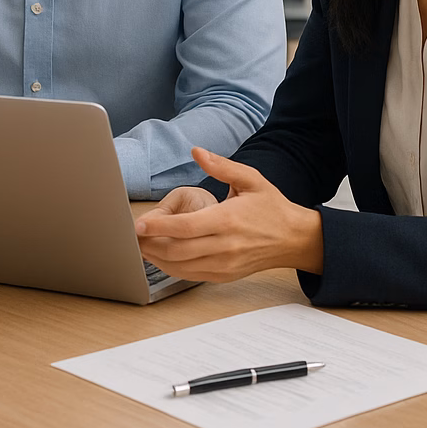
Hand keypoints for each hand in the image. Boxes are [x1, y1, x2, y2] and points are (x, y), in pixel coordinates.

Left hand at [133, 147, 323, 281]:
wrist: (295, 239)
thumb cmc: (271, 208)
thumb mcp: (251, 179)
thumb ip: (222, 166)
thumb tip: (196, 151)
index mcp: (228, 220)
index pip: (186, 228)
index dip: (159, 227)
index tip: (139, 224)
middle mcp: (225, 245)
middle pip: (178, 250)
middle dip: (150, 244)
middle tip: (131, 236)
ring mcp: (224, 264)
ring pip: (181, 266)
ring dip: (156, 258)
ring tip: (140, 245)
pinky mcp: (224, 275)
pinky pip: (191, 275)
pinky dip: (171, 268)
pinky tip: (160, 257)